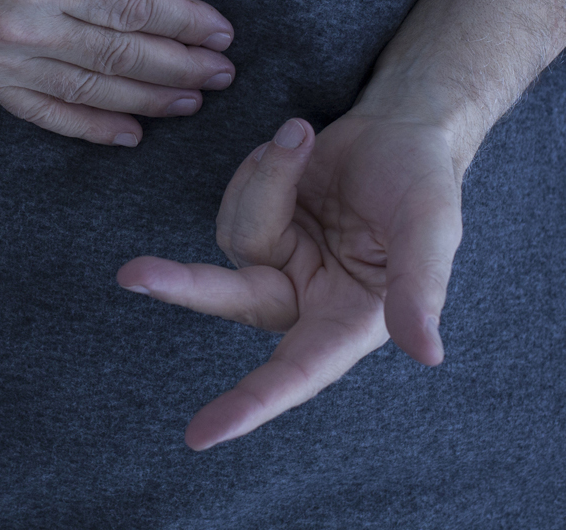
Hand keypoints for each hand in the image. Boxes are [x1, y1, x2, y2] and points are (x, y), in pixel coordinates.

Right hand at [0, 0, 234, 144]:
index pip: (132, 5)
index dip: (185, 21)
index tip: (222, 30)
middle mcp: (19, 24)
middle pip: (120, 56)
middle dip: (181, 67)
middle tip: (226, 74)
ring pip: (89, 91)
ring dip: (149, 101)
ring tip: (193, 102)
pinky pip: (41, 111)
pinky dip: (87, 128)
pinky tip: (127, 134)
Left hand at [118, 111, 461, 448]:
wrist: (400, 130)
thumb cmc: (424, 185)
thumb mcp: (433, 230)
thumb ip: (421, 289)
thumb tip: (427, 354)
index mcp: (350, 319)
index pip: (298, 372)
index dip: (251, 405)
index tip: (200, 435)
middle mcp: (304, 297)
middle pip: (232, 299)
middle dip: (182, 284)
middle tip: (133, 276)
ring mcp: (274, 259)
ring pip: (236, 230)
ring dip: (267, 178)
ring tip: (305, 139)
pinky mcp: (256, 221)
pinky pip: (235, 197)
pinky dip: (261, 166)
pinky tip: (296, 148)